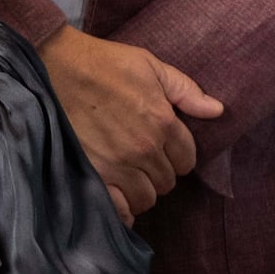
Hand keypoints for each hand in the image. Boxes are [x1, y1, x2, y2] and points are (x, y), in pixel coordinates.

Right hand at [36, 27, 223, 217]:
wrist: (57, 68)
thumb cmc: (105, 63)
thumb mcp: (151, 66)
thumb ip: (186, 90)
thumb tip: (217, 111)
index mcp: (163, 122)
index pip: (187, 159)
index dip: (179, 156)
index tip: (167, 150)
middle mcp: (144, 149)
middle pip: (167, 182)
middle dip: (160, 173)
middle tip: (146, 162)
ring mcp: (118, 165)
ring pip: (145, 198)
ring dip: (141, 190)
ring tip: (131, 177)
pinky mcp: (93, 174)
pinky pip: (119, 209)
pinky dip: (123, 210)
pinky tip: (120, 199)